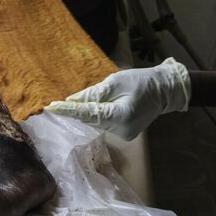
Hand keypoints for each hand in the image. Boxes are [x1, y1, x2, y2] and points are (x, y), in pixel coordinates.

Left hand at [45, 58, 190, 140]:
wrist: (165, 90)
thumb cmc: (141, 80)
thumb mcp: (116, 81)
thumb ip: (93, 93)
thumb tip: (72, 101)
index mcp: (121, 116)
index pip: (88, 114)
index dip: (68, 110)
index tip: (50, 107)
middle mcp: (122, 130)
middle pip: (91, 119)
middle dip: (80, 108)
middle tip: (67, 99)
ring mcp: (125, 135)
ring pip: (97, 122)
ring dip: (91, 110)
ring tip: (103, 96)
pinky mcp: (126, 135)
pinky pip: (105, 124)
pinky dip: (101, 114)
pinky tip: (107, 104)